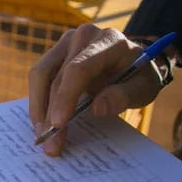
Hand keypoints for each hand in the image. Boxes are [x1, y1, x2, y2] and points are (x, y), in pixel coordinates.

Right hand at [27, 23, 163, 155]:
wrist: (133, 61)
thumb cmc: (139, 76)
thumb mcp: (143, 88)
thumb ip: (124, 96)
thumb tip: (98, 109)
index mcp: (109, 41)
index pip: (79, 68)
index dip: (66, 97)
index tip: (59, 124)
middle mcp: (83, 36)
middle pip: (57, 76)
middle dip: (51, 113)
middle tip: (51, 145)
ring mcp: (66, 42)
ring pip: (40, 75)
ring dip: (38, 108)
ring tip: (43, 135)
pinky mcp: (55, 53)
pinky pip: (38, 77)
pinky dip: (38, 101)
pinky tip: (42, 122)